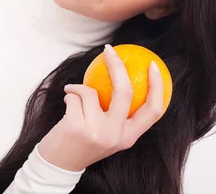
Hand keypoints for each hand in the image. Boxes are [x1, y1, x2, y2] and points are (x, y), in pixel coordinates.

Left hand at [37, 44, 163, 171]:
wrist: (58, 165)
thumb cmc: (83, 142)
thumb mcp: (108, 133)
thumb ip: (118, 113)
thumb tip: (124, 74)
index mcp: (129, 137)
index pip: (153, 110)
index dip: (158, 86)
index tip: (153, 65)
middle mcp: (117, 136)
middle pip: (125, 92)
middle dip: (116, 65)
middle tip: (109, 51)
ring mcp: (97, 132)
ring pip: (91, 92)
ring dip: (78, 88)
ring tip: (73, 93)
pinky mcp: (77, 127)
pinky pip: (74, 96)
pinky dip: (68, 94)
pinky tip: (66, 101)